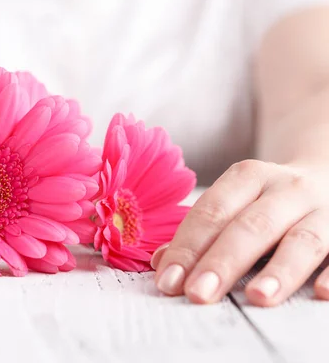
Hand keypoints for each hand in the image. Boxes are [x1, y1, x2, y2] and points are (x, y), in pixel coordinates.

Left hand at [151, 159, 328, 305]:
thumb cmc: (268, 201)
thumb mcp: (235, 202)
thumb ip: (200, 232)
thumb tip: (162, 264)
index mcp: (249, 177)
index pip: (212, 212)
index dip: (188, 247)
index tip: (169, 281)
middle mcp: (288, 188)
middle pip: (251, 226)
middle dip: (222, 262)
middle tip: (198, 294)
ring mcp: (325, 208)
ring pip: (302, 238)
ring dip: (280, 269)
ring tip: (258, 297)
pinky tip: (322, 293)